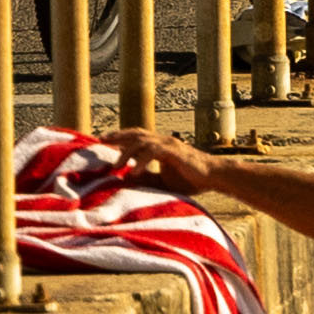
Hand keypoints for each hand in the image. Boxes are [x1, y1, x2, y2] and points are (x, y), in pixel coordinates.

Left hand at [85, 125, 214, 201]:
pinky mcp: (175, 152)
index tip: (102, 142)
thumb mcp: (163, 180)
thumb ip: (146, 177)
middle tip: (99, 142)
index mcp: (160, 145)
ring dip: (126, 154)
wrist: (214, 176)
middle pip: (135, 133)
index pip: (136, 136)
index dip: (119, 137)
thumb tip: (126, 180)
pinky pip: (153, 152)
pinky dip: (141, 162)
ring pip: (141, 142)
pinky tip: (133, 172)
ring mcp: (169, 144)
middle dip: (116, 137)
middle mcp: (163, 140)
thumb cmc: (191, 179)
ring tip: (115, 167)